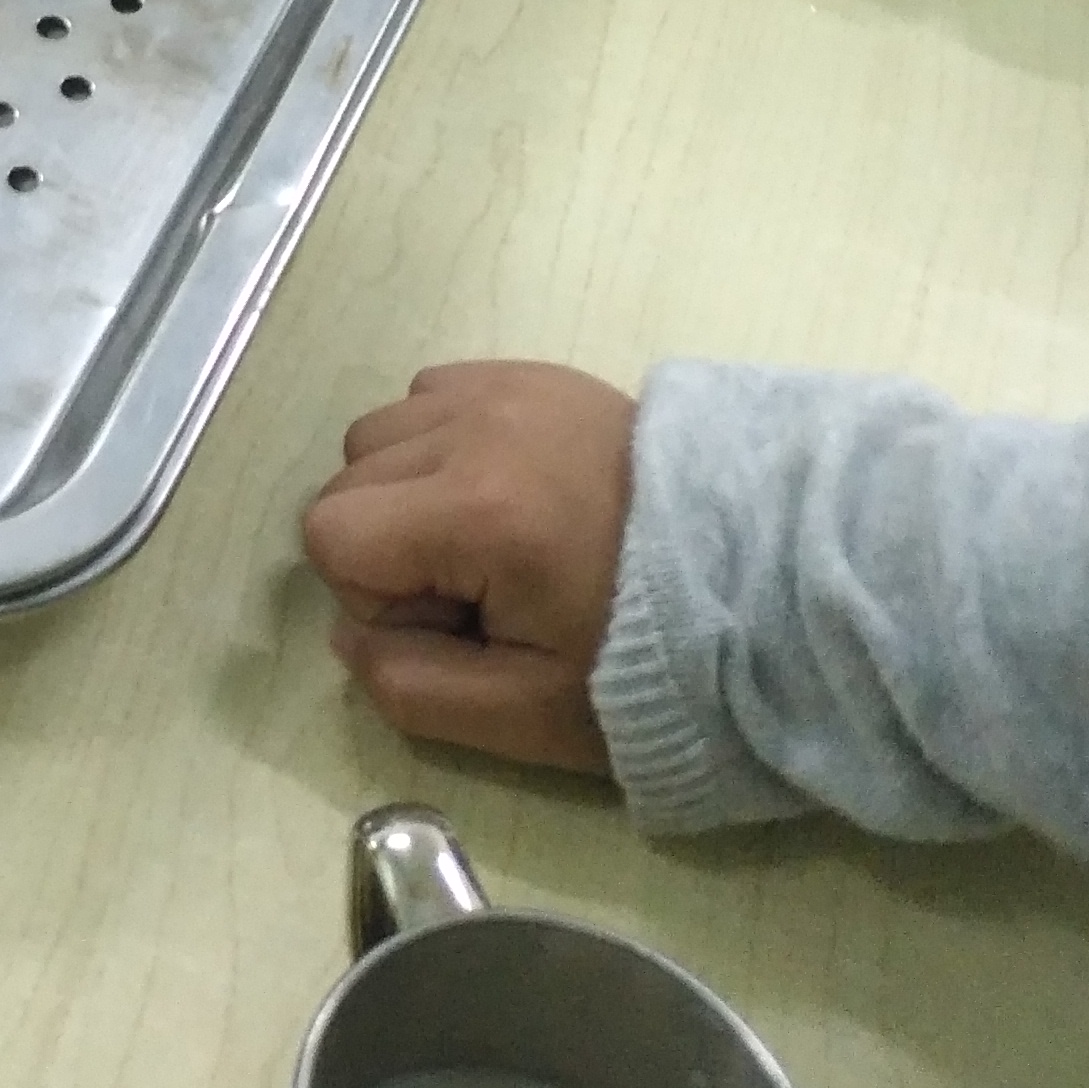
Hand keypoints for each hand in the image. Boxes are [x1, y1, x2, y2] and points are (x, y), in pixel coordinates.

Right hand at [299, 363, 639, 777]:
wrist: (757, 581)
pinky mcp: (530, 372)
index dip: (377, 596)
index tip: (464, 625)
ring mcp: (503, 385)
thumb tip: (351, 635)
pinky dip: (443, 444)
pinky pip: (432, 395)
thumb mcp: (524, 714)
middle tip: (485, 591)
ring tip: (496, 538)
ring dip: (410, 491)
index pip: (331, 535)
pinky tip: (508, 490)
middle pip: (347, 479)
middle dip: (391, 545)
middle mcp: (474, 424)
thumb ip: (410, 687)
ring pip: (382, 432)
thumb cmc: (642, 657)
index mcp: (473, 509)